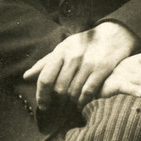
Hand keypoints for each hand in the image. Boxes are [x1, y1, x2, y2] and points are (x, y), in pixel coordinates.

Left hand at [25, 21, 140, 109]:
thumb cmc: (85, 43)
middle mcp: (73, 56)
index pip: (45, 78)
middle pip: (59, 88)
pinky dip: (83, 101)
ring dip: (71, 102)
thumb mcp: (64, 48)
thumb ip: (46, 63)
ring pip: (73, 92)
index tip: (42, 105)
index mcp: (61, 51)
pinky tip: (82, 104)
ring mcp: (88, 63)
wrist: (115, 34)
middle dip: (58, 100)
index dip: (41, 95)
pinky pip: (88, 91)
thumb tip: (26, 76)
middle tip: (59, 106)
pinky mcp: (102, 69)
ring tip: (71, 104)